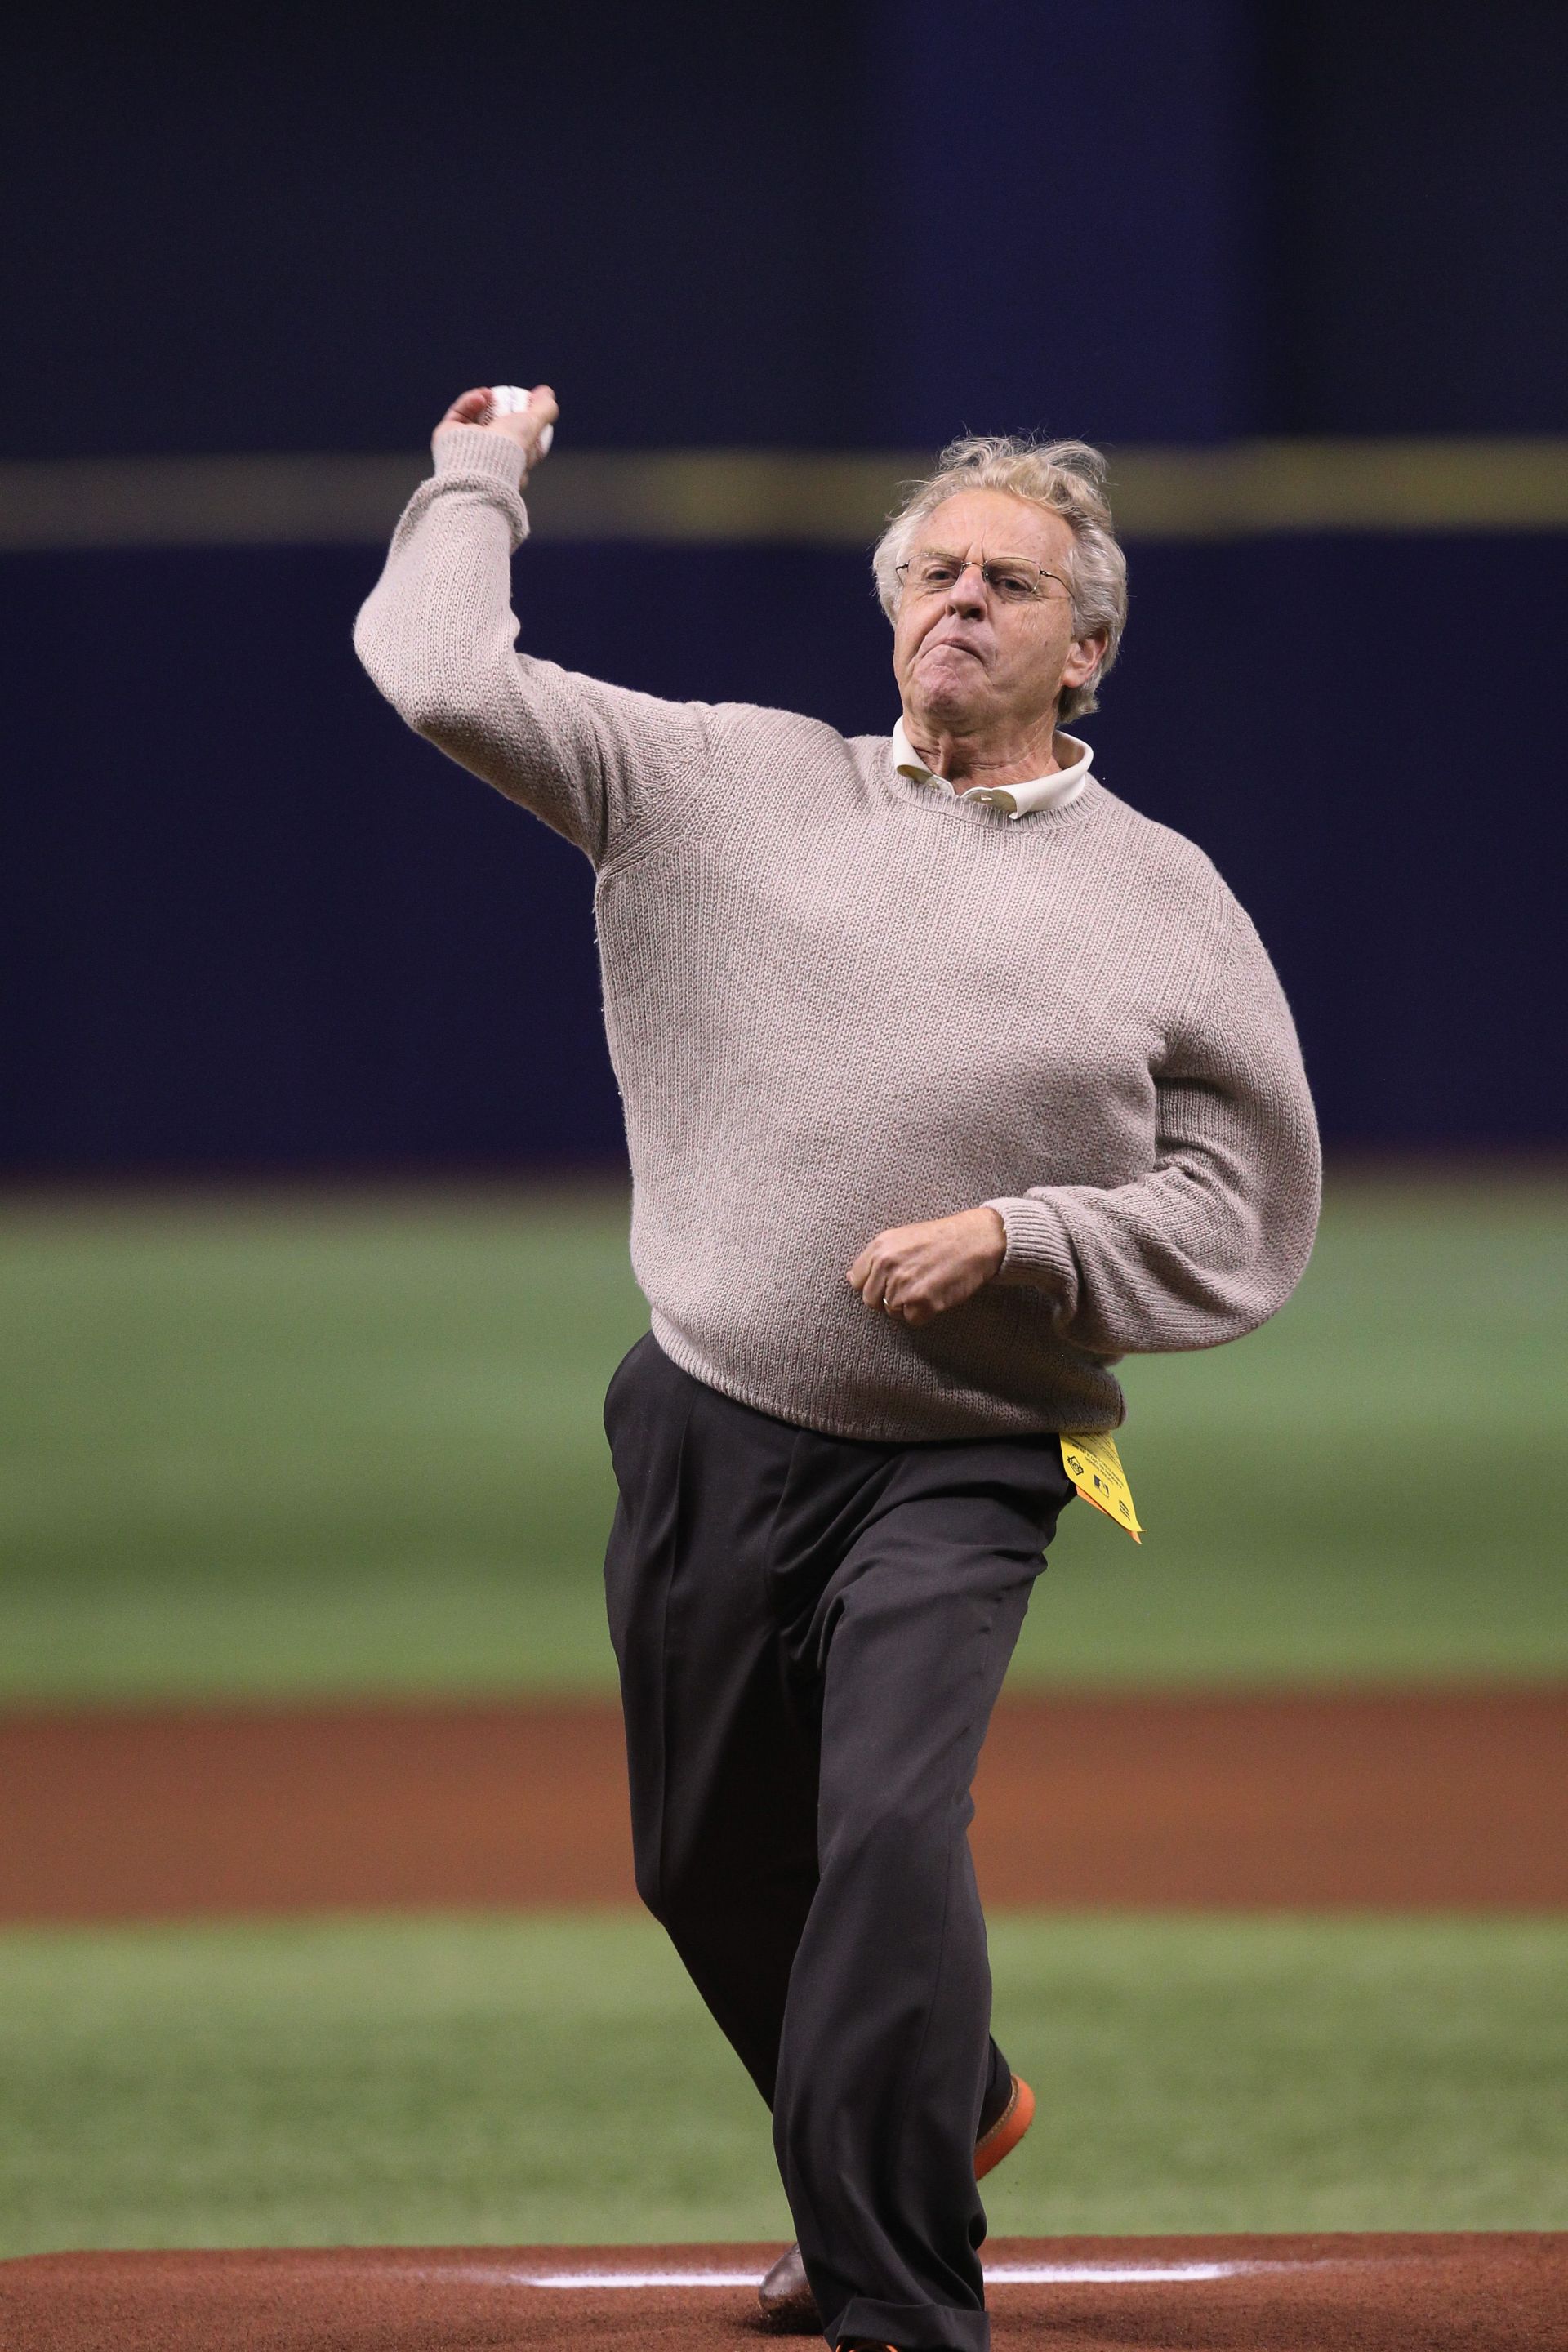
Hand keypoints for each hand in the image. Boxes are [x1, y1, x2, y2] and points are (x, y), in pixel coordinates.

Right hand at [433, 384, 558, 474]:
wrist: (480, 459)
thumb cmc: (510, 448)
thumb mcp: (533, 426)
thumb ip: (544, 410)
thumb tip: (548, 393)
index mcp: (507, 464)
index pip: (515, 440)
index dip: (521, 419)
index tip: (527, 403)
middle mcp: (485, 458)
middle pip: (492, 427)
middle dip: (499, 409)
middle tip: (507, 396)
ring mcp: (464, 447)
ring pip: (473, 419)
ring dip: (483, 403)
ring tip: (490, 395)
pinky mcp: (447, 437)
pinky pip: (458, 414)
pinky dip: (469, 402)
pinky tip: (481, 396)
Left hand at [847, 1207, 1005, 1326]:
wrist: (974, 1240)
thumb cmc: (939, 1239)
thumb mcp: (901, 1237)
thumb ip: (875, 1257)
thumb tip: (852, 1278)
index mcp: (879, 1248)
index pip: (857, 1281)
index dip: (874, 1284)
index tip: (889, 1280)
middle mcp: (887, 1265)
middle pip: (872, 1301)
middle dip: (889, 1298)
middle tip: (911, 1285)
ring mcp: (904, 1284)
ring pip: (892, 1311)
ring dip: (908, 1306)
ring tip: (925, 1286)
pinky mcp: (922, 1301)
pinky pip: (912, 1319)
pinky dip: (924, 1313)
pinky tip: (935, 1294)